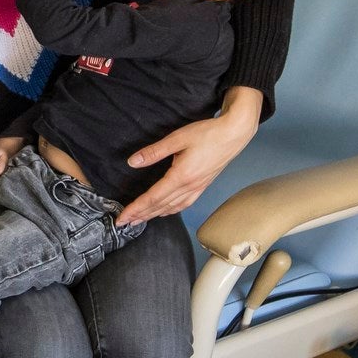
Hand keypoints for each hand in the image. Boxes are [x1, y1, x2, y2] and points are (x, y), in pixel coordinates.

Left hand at [116, 89, 262, 225]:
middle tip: (124, 223)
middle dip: (141, 216)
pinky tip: (165, 211)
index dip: (136, 208)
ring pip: (172, 207)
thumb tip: (133, 162)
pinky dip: (171, 210)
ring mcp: (198, 187)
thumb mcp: (177, 138)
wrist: (234, 134)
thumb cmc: (208, 133)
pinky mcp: (203, 185)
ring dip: (154, 215)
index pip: (152, 197)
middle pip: (160, 206)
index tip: (122, 217)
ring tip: (140, 220)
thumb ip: (154, 152)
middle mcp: (189, 186)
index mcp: (181, 176)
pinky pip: (184, 204)